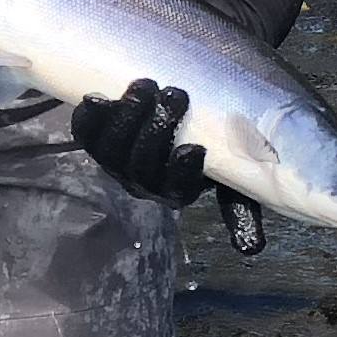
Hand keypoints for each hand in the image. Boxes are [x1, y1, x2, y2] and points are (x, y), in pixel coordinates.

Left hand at [71, 78, 264, 254]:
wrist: (184, 109)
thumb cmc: (213, 139)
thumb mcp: (233, 169)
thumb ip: (240, 199)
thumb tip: (251, 248)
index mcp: (176, 191)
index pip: (177, 188)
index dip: (183, 172)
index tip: (196, 147)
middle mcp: (142, 181)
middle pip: (142, 164)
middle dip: (158, 130)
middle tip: (176, 95)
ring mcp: (116, 160)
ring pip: (113, 148)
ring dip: (127, 118)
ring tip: (145, 87)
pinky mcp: (96, 138)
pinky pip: (86, 133)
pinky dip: (89, 118)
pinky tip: (97, 97)